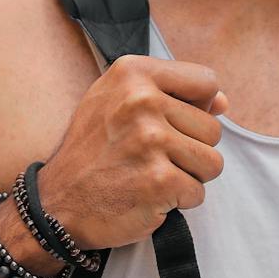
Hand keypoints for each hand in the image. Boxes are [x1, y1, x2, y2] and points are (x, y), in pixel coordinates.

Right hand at [37, 57, 228, 250]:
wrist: (56, 204)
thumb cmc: (92, 152)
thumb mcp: (117, 104)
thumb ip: (171, 95)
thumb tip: (222, 102)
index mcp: (132, 73)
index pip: (206, 81)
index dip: (197, 108)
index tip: (168, 124)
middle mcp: (141, 101)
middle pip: (212, 128)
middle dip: (190, 150)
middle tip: (149, 158)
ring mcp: (150, 141)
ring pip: (212, 162)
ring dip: (188, 177)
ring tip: (150, 175)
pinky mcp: (159, 180)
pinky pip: (198, 192)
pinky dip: (177, 202)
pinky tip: (146, 195)